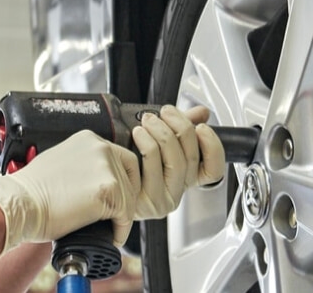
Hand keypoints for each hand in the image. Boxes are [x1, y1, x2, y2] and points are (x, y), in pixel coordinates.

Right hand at [0, 130, 140, 254]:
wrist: (19, 203)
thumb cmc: (30, 191)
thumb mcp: (59, 163)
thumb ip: (81, 166)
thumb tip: (92, 181)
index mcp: (89, 140)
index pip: (121, 158)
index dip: (123, 181)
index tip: (118, 198)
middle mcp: (101, 147)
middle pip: (130, 176)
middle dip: (127, 198)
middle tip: (118, 216)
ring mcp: (106, 167)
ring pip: (129, 197)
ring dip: (122, 218)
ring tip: (110, 231)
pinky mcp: (108, 189)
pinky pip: (125, 214)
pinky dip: (121, 229)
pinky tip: (112, 237)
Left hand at [130, 105, 226, 220]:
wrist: (98, 180)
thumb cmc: (128, 162)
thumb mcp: (158, 143)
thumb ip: (182, 127)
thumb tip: (201, 113)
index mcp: (184, 180)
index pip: (213, 171)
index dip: (213, 147)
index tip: (201, 127)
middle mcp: (176, 193)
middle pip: (192, 158)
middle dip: (181, 127)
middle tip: (166, 112)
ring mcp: (160, 200)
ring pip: (175, 161)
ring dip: (163, 132)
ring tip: (149, 120)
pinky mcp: (143, 201)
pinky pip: (152, 165)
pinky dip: (147, 142)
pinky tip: (139, 133)